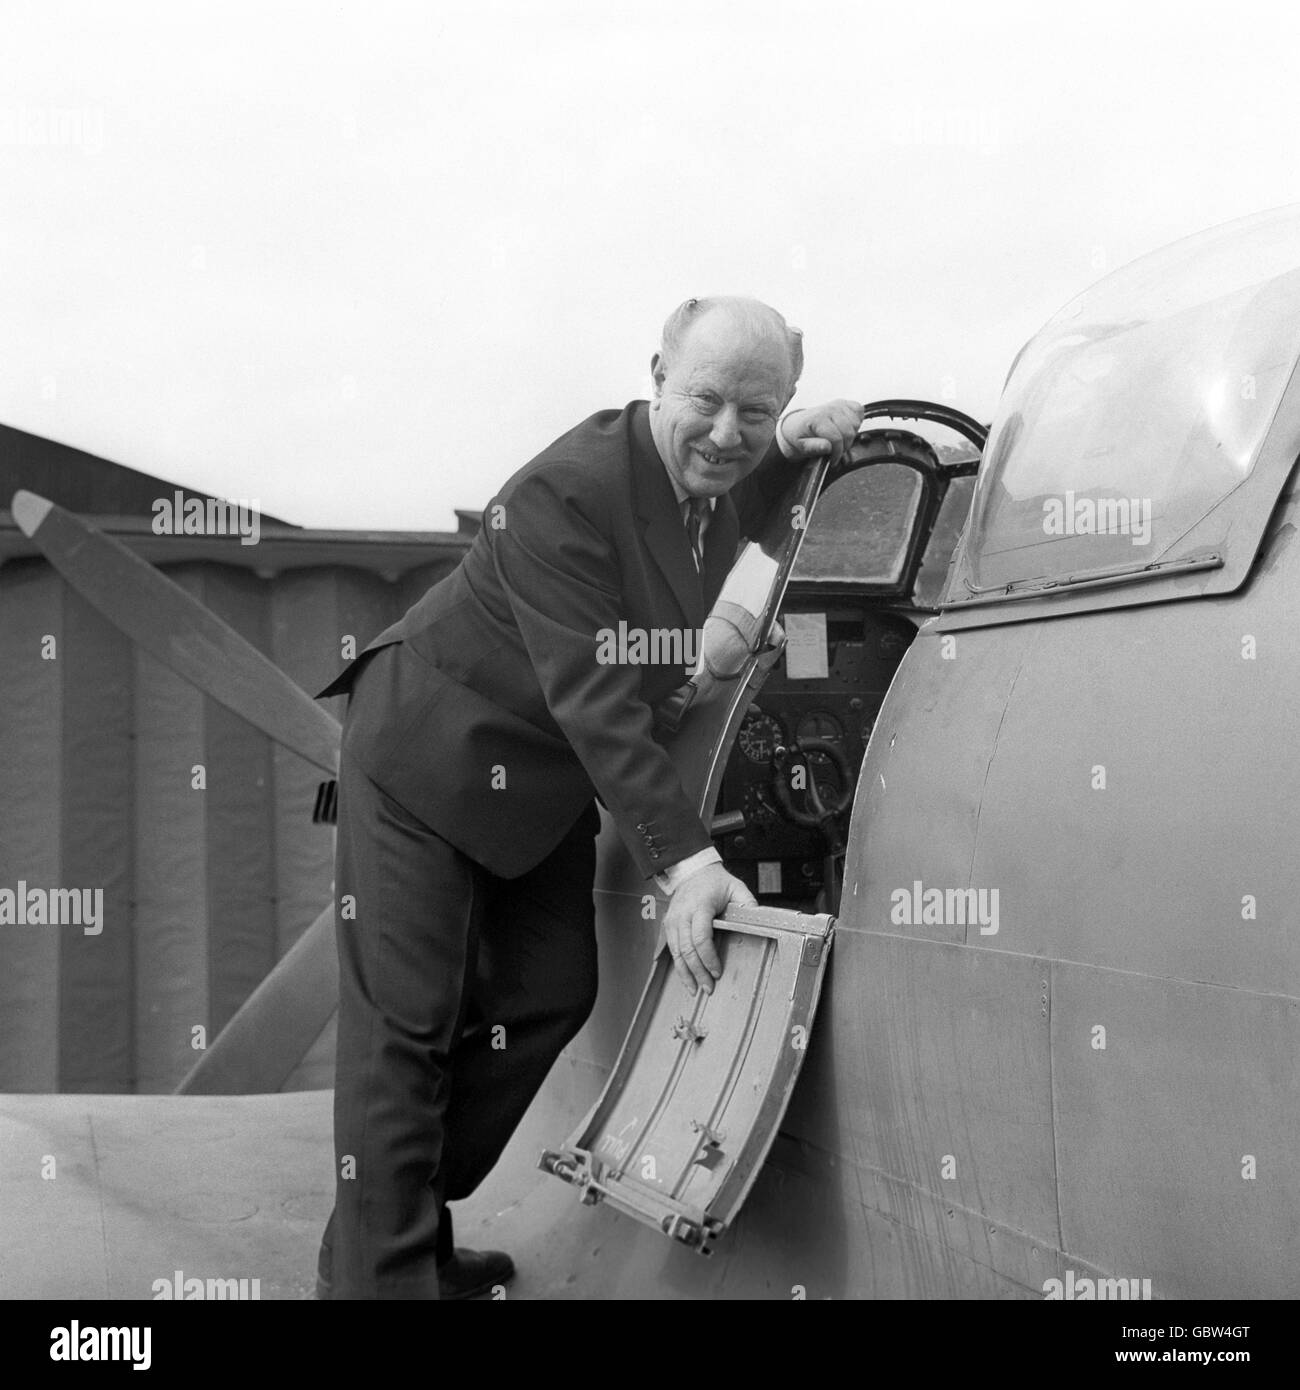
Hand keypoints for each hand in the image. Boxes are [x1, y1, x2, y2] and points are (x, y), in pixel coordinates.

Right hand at [662, 863, 755, 995]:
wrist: (692, 871)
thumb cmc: (716, 882)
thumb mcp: (736, 887)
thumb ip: (747, 904)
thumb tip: (759, 922)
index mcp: (700, 906)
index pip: (701, 938)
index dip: (709, 957)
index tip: (717, 971)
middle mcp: (682, 914)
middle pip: (687, 949)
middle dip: (698, 971)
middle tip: (709, 988)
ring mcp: (672, 920)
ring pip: (676, 952)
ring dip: (685, 973)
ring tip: (695, 989)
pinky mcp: (667, 925)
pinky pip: (671, 949)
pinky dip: (678, 965)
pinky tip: (685, 978)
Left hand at [779, 399, 864, 463]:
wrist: (796, 425)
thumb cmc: (798, 436)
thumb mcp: (800, 446)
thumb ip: (813, 447)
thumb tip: (827, 447)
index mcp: (818, 419)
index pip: (837, 439)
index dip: (837, 453)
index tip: (832, 460)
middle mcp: (829, 409)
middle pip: (849, 432)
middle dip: (844, 446)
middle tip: (836, 451)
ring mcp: (838, 404)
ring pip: (856, 423)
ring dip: (850, 435)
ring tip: (839, 440)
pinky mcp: (844, 403)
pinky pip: (859, 411)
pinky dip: (856, 422)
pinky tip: (845, 429)